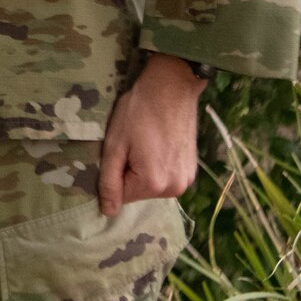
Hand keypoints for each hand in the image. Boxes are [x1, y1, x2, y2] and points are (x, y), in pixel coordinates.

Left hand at [98, 54, 205, 215]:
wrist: (172, 88)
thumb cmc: (138, 112)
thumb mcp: (115, 144)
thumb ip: (110, 181)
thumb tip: (108, 212)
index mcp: (154, 184)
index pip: (122, 196)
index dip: (115, 172)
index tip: (121, 149)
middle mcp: (175, 189)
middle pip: (139, 191)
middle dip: (130, 171)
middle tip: (133, 143)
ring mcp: (186, 180)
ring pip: (152, 185)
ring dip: (144, 169)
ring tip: (146, 142)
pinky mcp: (192, 171)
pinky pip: (166, 177)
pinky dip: (158, 165)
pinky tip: (158, 144)